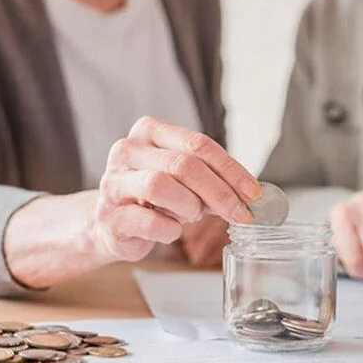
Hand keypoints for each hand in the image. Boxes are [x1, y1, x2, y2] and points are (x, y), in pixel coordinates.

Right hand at [90, 116, 259, 262]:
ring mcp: (114, 182)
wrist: (113, 225)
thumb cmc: (155, 199)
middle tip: (240, 214)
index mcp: (150, 131)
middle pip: (183, 164)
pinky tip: (171, 230)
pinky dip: (169, 230)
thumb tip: (250, 196)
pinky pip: (148, 221)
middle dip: (219, 192)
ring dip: (188, 206)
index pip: (198, 143)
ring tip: (191, 215)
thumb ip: (213, 181)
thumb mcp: (185, 181)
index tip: (253, 193)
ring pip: (160, 185)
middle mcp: (128, 150)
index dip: (231, 169)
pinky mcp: (109, 216)